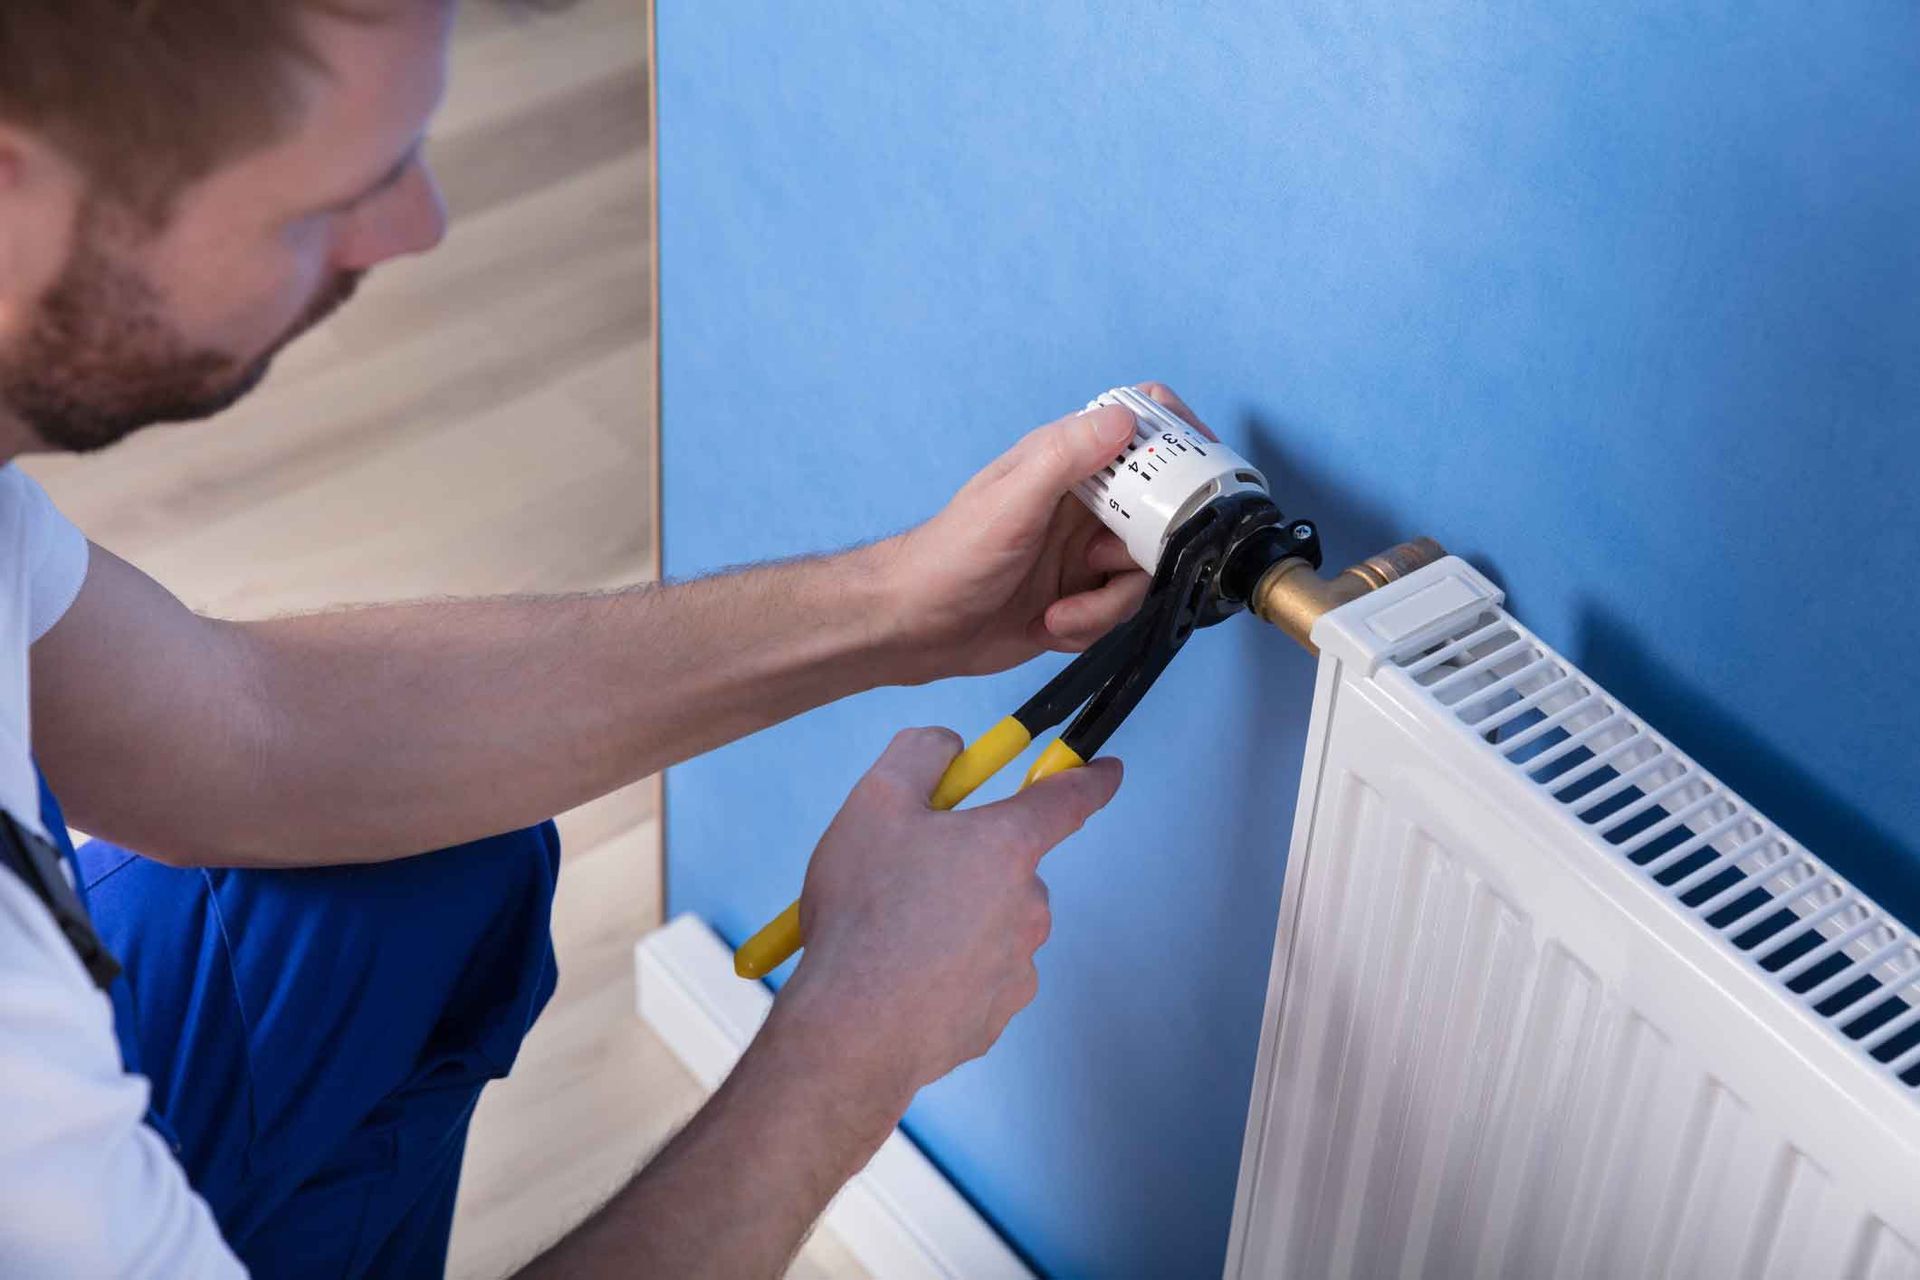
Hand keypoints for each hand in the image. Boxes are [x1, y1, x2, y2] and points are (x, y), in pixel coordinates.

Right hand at [772, 727, 1122, 1116]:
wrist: (853, 1028)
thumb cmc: (866, 911)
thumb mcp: (875, 801)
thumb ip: (922, 754)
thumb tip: (950, 748)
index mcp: (1009, 846)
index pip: (1069, 798)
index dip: (1088, 777)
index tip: (1106, 771)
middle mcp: (1029, 906)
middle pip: (1008, 866)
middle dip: (966, 863)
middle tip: (904, 874)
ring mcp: (1017, 967)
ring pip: (988, 924)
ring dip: (952, 921)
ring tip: (889, 936)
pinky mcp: (995, 1017)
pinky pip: (975, 977)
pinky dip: (944, 972)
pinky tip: (899, 978)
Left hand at [880, 382, 1217, 682]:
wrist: (913, 629)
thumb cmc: (949, 556)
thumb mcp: (1011, 501)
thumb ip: (1067, 456)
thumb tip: (1124, 417)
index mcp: (1067, 461)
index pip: (1140, 427)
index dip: (1179, 441)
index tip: (1197, 476)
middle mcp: (1083, 503)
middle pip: (1160, 513)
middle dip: (1144, 553)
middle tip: (1104, 568)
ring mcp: (1083, 552)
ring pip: (1143, 572)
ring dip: (1107, 603)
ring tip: (1060, 611)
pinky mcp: (1081, 599)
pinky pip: (1119, 612)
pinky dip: (1090, 626)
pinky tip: (1050, 626)